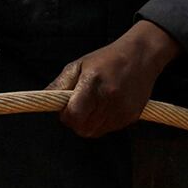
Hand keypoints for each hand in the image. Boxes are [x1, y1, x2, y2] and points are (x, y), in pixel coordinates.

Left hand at [47, 21, 181, 138]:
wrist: (141, 56)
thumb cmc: (106, 59)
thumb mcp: (79, 64)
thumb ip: (60, 84)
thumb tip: (45, 100)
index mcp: (93, 82)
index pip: (74, 115)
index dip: (66, 115)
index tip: (66, 107)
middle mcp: (109, 98)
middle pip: (83, 128)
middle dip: (76, 121)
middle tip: (78, 106)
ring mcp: (122, 109)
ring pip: (95, 132)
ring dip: (89, 122)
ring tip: (94, 104)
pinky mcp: (132, 117)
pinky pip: (109, 129)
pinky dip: (103, 122)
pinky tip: (107, 106)